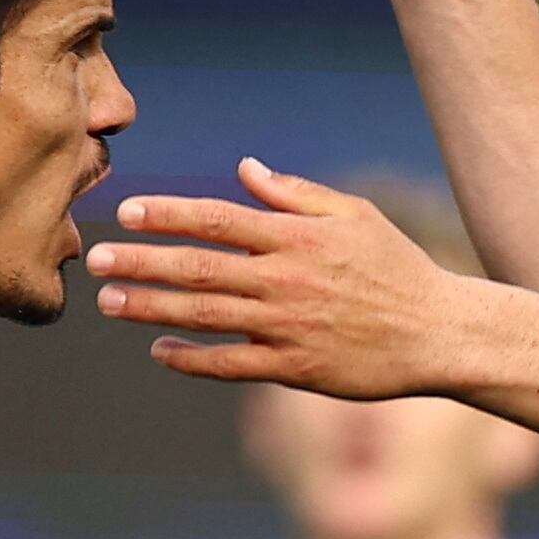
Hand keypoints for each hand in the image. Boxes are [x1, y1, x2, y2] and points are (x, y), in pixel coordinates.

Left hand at [92, 162, 476, 394]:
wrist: (439, 334)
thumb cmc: (397, 268)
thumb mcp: (354, 216)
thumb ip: (295, 194)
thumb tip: (244, 169)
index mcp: (297, 237)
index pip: (218, 218)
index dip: (168, 214)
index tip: (127, 211)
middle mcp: (286, 280)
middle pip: (200, 267)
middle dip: (143, 261)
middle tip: (99, 259)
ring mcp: (289, 327)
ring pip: (206, 316)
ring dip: (153, 309)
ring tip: (112, 303)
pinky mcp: (296, 369)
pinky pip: (232, 365)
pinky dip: (193, 360)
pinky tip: (160, 352)